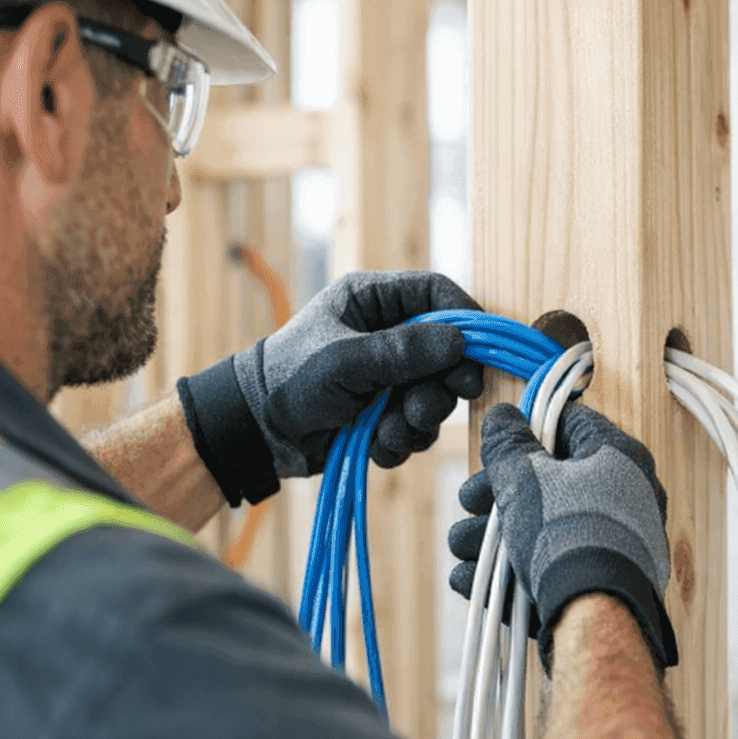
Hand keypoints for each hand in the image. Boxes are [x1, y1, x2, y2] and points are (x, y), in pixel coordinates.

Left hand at [177, 271, 483, 505]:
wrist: (257, 434)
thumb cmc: (289, 379)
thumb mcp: (344, 361)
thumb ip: (402, 351)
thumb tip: (460, 342)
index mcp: (373, 301)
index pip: (437, 293)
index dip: (465, 317)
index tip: (480, 349)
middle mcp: (388, 334)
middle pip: (447, 352)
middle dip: (439, 387)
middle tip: (426, 408)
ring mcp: (390, 376)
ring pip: (435, 395)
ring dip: (418, 420)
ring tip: (389, 431)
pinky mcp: (387, 413)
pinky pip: (418, 427)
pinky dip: (402, 440)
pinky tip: (376, 445)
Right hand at [447, 402, 678, 669]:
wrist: (598, 618)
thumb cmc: (567, 534)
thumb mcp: (526, 478)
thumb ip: (508, 443)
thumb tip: (503, 414)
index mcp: (618, 457)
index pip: (571, 424)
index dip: (528, 429)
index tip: (498, 445)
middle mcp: (625, 496)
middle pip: (551, 481)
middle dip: (497, 493)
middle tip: (469, 501)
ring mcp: (615, 544)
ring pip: (543, 529)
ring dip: (492, 537)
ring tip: (460, 546)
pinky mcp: (601, 586)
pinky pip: (550, 568)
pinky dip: (509, 573)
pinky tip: (469, 579)